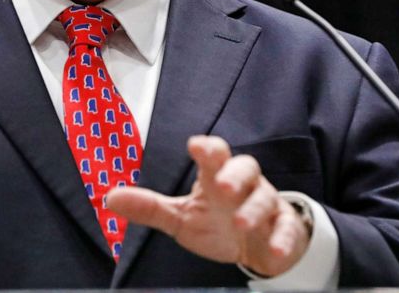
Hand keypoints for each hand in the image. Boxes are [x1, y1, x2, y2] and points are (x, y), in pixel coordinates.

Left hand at [106, 135, 309, 276]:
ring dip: (254, 210)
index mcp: (218, 176)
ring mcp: (267, 205)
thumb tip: (111, 197)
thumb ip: (150, 207)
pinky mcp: (284, 228)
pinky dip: (282, 239)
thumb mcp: (182, 217)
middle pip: (246, 168)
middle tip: (221, 186)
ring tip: (240, 223)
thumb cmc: (219, 223)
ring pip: (265, 199)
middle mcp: (245, 185)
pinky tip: (273, 250)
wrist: (258, 246)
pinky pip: (287, 229)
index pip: (215, 154)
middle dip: (234, 175)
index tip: (196, 146)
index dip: (207, 148)